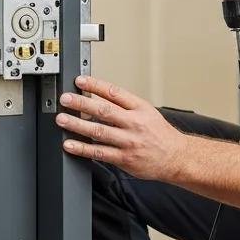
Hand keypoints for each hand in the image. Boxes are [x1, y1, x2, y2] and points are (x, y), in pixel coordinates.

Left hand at [55, 76, 186, 180]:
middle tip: (66, 98)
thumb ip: (125, 105)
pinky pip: (100, 153)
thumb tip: (98, 97)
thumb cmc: (160, 134)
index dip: (96, 85)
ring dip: (78, 124)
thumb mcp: (147, 112)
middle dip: (82, 103)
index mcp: (140, 108)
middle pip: (104, 110)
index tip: (80, 80)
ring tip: (62, 119)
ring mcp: (129, 141)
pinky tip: (70, 144)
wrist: (176, 157)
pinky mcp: (125, 158)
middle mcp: (134, 123)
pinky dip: (83, 148)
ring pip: (99, 131)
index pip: (115, 93)